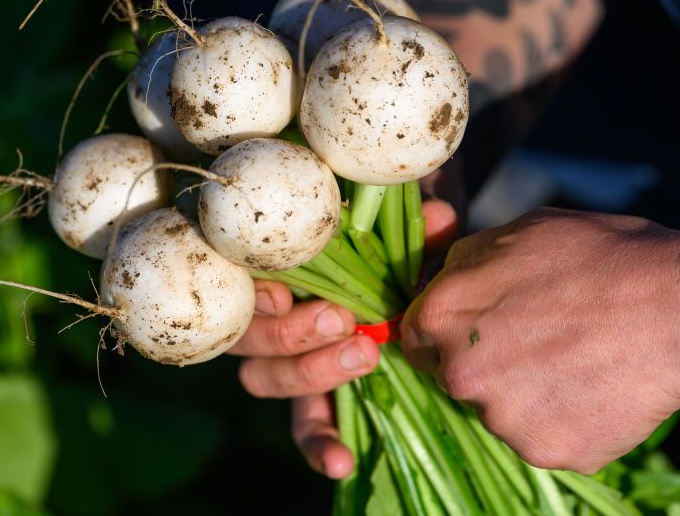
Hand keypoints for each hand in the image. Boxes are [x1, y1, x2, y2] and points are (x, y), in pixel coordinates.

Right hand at [228, 199, 458, 478]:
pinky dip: (320, 446)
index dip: (256, 294)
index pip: (241, 284)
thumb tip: (438, 216)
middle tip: (341, 320)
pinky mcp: (311, 402)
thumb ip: (412, 231)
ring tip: (362, 356)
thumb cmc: (386, 256)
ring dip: (309, 371)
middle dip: (293, 333)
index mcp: (275, 272)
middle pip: (250, 338)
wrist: (400, 285)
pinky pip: (304, 428)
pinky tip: (341, 462)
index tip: (284, 294)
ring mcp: (283, 362)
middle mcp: (266, 319)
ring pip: (264, 378)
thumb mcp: (399, 241)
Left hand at [401, 207, 679, 473]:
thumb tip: (442, 275)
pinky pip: (545, 437)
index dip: (446, 331)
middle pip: (458, 378)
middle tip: (541, 340)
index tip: (479, 329)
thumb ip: (465, 260)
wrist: (676, 309)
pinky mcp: (547, 451)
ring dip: (527, 394)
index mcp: (441, 315)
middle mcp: (459, 375)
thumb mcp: (518, 232)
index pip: (417, 336)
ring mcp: (502, 419)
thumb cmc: (598, 257)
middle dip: (488, 363)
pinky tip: (598, 385)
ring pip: (501, 412)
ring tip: (579, 359)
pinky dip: (566, 419)